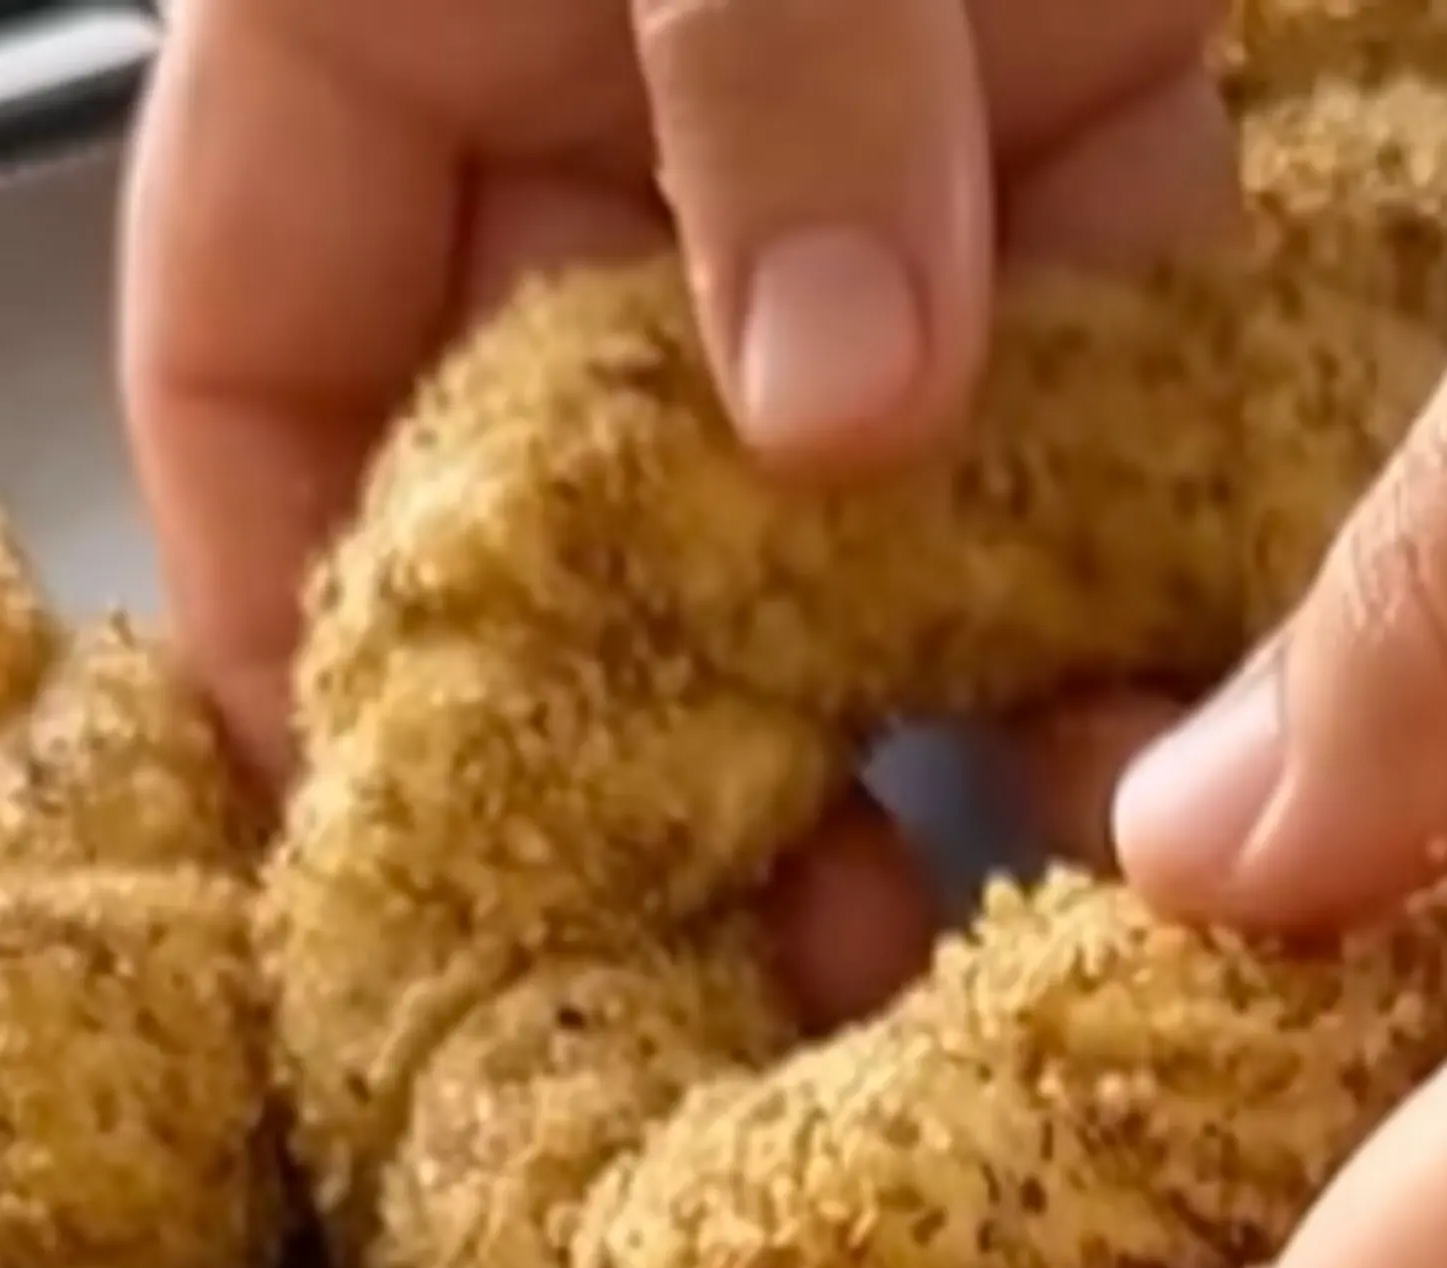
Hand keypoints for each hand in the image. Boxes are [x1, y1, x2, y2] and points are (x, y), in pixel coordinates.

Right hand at [121, 0, 1228, 997]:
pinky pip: (1116, 366)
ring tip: (990, 942)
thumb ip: (761, 68)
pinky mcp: (1092, 76)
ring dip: (929, 716)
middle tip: (773, 991)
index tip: (417, 919)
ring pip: (857, 489)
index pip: (249, 393)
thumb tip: (843, 408)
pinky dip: (1157, 558)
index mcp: (360, 17)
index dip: (298, 669)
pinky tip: (1198, 744)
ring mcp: (843, 107)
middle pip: (577, 508)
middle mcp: (584, 100)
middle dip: (674, 769)